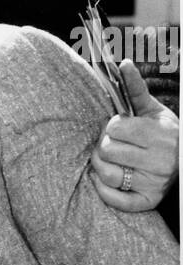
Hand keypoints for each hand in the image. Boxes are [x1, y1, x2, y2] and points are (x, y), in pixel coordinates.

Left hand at [90, 62, 178, 211]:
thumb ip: (135, 88)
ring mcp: (154, 182)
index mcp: (158, 135)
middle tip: (115, 145)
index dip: (112, 127)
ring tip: (112, 160)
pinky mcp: (148, 201)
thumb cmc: (161, 132)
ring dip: (102, 167)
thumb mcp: (151, 109)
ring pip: (107, 174)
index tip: (121, 129)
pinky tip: (108, 180)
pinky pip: (115, 200)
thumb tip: (123, 63)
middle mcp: (159, 161)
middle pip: (107, 150)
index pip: (114, 128)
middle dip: (105, 145)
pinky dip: (105, 191)